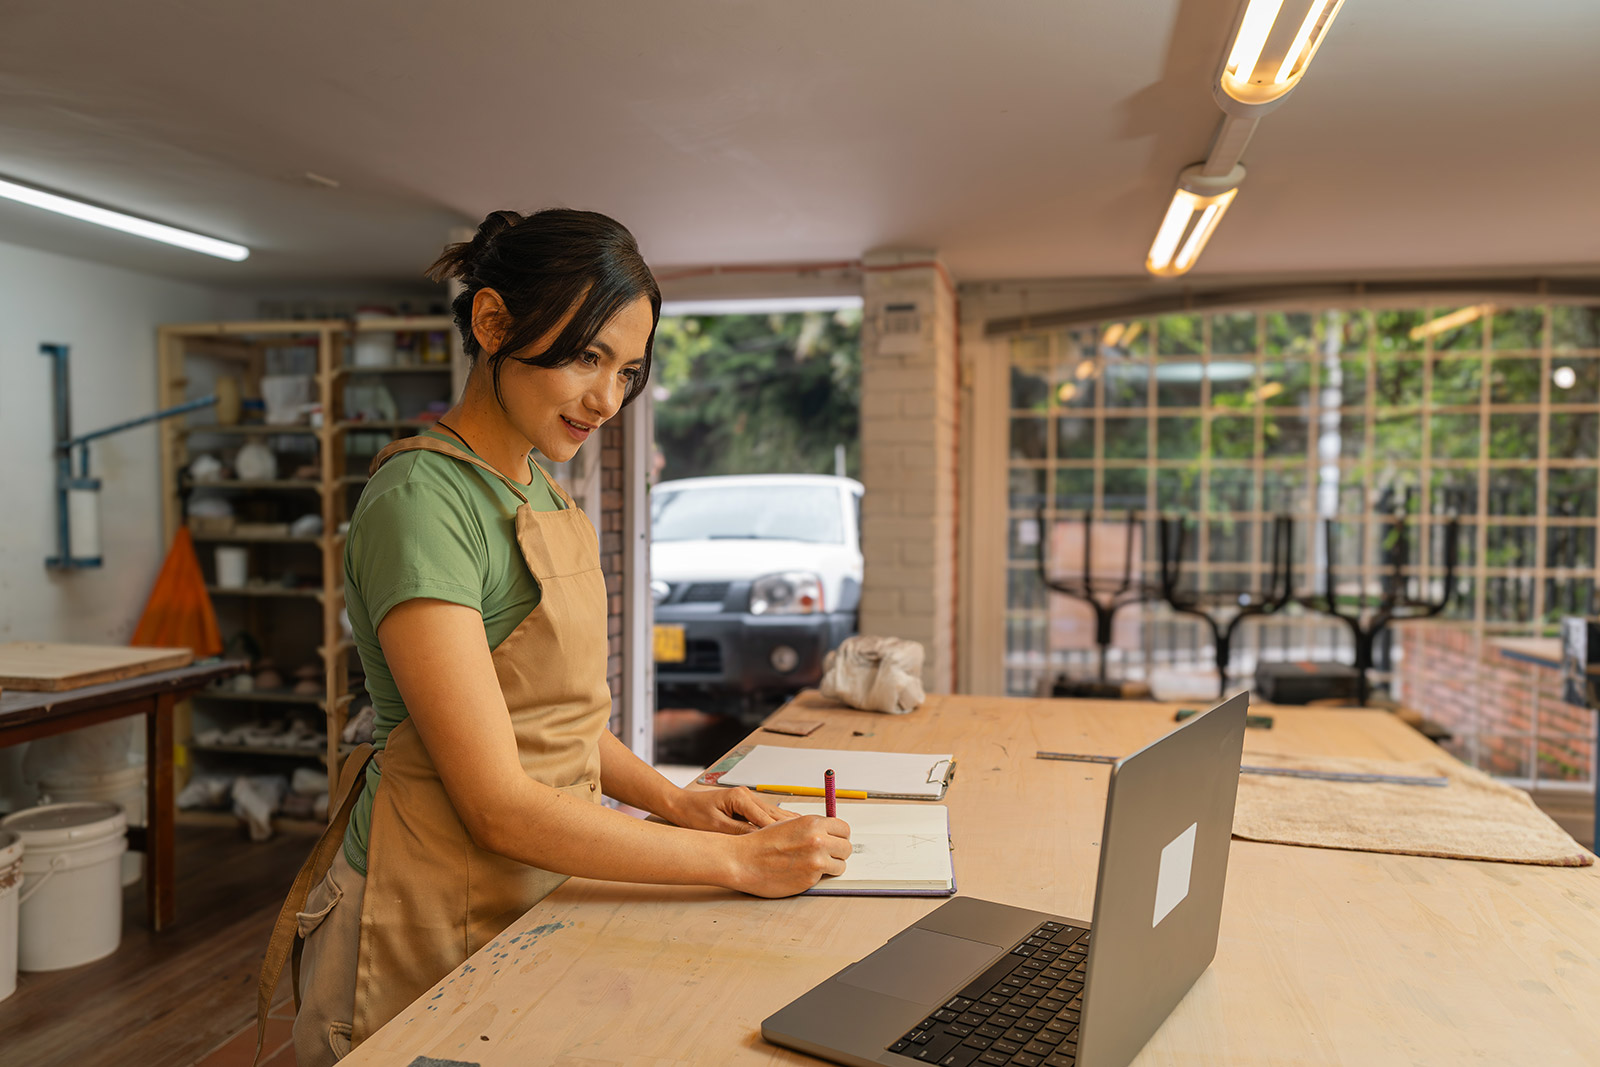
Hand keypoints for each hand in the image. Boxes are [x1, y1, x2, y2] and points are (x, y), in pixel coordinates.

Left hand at [665, 785, 798, 834]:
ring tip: (803, 837)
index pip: (764, 817)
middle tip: (807, 839)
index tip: (792, 843)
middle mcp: (747, 795)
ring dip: (786, 825)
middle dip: (790, 827)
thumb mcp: (716, 827)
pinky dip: (776, 824)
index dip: (779, 832)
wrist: (680, 805)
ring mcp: (748, 798)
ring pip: (772, 814)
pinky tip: (788, 833)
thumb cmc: (694, 814)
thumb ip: (739, 832)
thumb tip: (760, 840)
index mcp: (739, 797)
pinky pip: (765, 815)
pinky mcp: (746, 805)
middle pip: (774, 813)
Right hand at [727, 814, 851, 897]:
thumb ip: (812, 828)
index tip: (834, 840)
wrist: (745, 860)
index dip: (839, 836)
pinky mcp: (811, 879)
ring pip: (841, 865)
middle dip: (838, 852)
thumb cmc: (763, 842)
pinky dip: (817, 876)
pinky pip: (825, 877)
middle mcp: (818, 840)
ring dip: (831, 866)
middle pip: (846, 847)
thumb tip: (830, 832)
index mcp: (813, 823)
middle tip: (826, 855)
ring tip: (814, 864)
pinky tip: (802, 872)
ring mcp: (816, 861)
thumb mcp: (789, 824)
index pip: (844, 828)